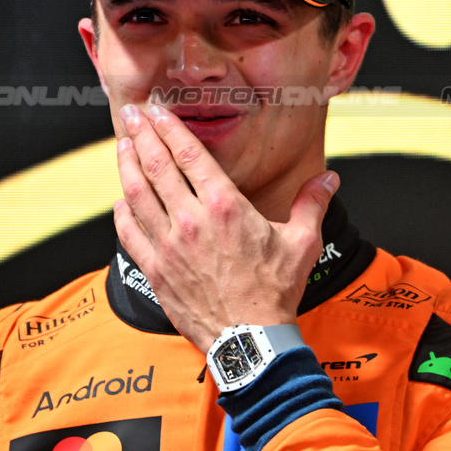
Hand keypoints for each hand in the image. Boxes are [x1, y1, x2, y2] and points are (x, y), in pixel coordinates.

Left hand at [112, 103, 337, 352]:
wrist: (249, 340)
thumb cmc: (275, 292)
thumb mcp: (302, 242)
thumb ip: (312, 204)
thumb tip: (330, 178)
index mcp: (225, 206)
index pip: (189, 154)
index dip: (169, 127)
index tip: (157, 110)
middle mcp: (191, 221)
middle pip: (157, 166)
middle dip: (142, 134)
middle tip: (132, 112)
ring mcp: (168, 246)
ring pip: (137, 194)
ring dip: (127, 165)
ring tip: (123, 144)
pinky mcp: (156, 271)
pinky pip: (130, 233)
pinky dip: (122, 212)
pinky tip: (120, 200)